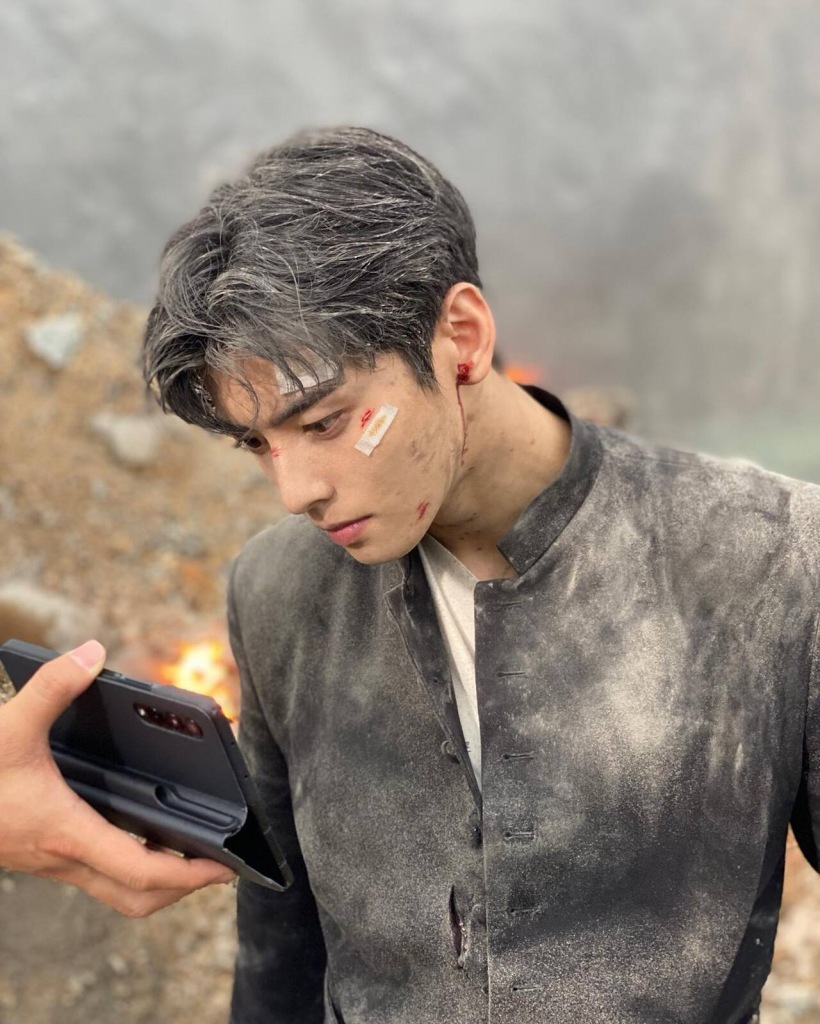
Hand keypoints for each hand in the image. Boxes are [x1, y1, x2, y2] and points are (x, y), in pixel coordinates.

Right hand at [0, 639, 237, 915]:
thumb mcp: (10, 725)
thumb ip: (51, 686)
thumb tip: (92, 653)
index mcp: (67, 832)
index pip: (142, 872)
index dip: (190, 875)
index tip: (225, 867)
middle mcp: (64, 856)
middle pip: (137, 899)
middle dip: (183, 889)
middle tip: (218, 866)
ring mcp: (53, 860)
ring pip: (116, 891)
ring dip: (157, 880)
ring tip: (191, 851)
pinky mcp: (45, 852)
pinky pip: (99, 873)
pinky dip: (130, 863)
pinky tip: (140, 831)